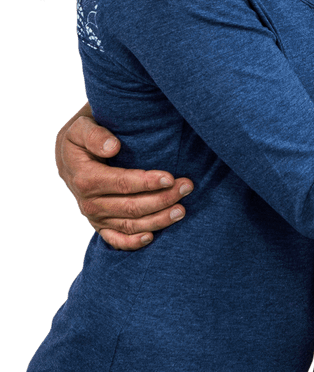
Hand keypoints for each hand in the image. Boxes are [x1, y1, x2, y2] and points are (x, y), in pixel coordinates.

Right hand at [56, 105, 193, 250]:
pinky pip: (116, 240)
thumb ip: (95, 135)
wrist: (68, 157)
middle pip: (131, 206)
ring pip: (129, 224)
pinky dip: (132, 242)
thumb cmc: (81, 139)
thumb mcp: (81, 128)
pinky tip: (152, 238)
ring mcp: (95, 216)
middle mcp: (89, 202)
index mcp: (86, 178)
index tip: (170, 177)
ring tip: (182, 210)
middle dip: (162, 199)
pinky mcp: (100, 225)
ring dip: (157, 220)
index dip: (147, 182)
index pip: (121, 183)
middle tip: (187, 187)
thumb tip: (112, 147)